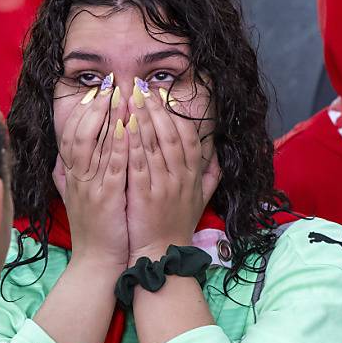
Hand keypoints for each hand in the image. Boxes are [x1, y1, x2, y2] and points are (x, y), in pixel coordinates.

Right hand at [53, 85, 128, 267]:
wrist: (96, 262)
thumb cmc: (92, 229)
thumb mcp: (73, 198)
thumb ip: (65, 177)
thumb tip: (60, 158)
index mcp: (71, 175)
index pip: (72, 134)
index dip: (83, 110)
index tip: (96, 91)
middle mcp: (77, 177)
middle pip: (81, 131)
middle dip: (96, 105)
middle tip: (110, 84)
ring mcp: (90, 186)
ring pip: (95, 143)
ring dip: (108, 117)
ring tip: (120, 95)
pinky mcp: (107, 197)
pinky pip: (112, 165)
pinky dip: (119, 143)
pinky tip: (128, 126)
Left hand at [125, 78, 220, 262]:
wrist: (161, 255)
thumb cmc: (177, 226)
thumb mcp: (201, 201)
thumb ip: (210, 177)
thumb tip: (218, 158)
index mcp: (193, 176)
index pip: (189, 137)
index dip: (176, 115)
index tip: (164, 95)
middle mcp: (181, 178)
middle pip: (171, 135)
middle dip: (157, 109)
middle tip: (142, 87)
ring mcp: (163, 186)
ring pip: (154, 144)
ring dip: (142, 118)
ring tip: (130, 97)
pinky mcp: (144, 195)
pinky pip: (139, 163)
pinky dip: (132, 142)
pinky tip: (123, 125)